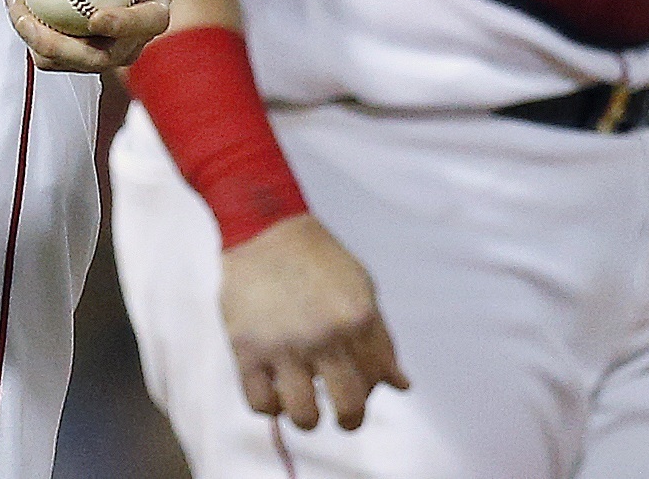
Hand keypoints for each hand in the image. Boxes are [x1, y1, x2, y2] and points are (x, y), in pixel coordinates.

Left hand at [4, 0, 177, 73]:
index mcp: (158, 2)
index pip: (150, 22)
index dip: (124, 26)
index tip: (95, 16)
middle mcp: (138, 33)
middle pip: (104, 57)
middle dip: (62, 48)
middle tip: (27, 19)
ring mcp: (112, 43)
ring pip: (74, 60)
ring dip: (38, 41)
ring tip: (14, 3)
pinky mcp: (88, 42)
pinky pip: (58, 47)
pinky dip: (35, 29)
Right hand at [220, 214, 407, 429]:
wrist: (265, 228)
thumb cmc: (317, 260)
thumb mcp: (361, 290)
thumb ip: (381, 340)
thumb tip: (401, 386)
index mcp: (358, 319)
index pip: (378, 381)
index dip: (371, 389)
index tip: (358, 384)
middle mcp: (325, 336)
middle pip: (350, 408)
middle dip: (350, 419)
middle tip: (340, 413)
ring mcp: (284, 346)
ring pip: (305, 417)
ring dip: (308, 417)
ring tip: (303, 404)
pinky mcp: (247, 350)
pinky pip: (261, 405)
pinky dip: (270, 407)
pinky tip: (274, 390)